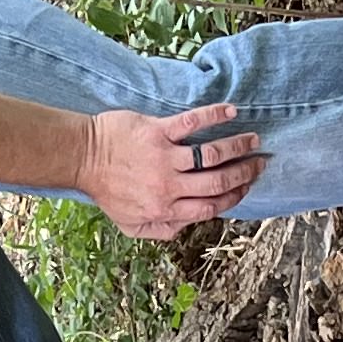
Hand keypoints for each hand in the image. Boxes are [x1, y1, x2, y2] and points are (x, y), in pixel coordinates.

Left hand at [78, 103, 266, 239]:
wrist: (83, 158)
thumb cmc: (106, 190)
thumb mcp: (131, 224)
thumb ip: (161, 230)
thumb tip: (186, 226)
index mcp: (166, 209)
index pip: (210, 207)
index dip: (233, 198)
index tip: (246, 188)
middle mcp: (169, 186)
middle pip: (218, 182)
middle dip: (244, 173)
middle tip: (259, 163)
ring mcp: (165, 158)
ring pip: (211, 154)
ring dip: (237, 146)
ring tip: (253, 140)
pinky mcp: (158, 132)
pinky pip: (192, 124)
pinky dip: (214, 116)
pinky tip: (230, 112)